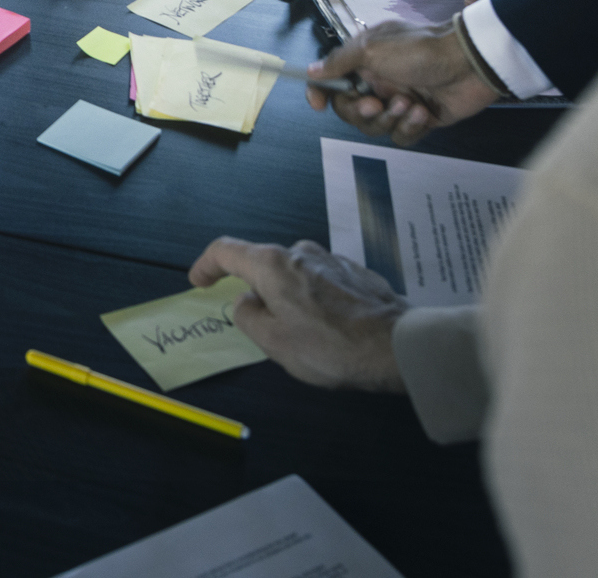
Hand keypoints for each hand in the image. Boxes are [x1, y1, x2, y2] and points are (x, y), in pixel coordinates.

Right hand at [187, 237, 406, 391]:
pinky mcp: (357, 272)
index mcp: (272, 265)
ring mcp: (332, 259)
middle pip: (264, 264)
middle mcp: (300, 251)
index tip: (199, 281)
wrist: (397, 347)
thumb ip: (249, 318)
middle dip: (256, 291)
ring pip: (296, 274)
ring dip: (289, 297)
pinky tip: (330, 327)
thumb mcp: (274, 343)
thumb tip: (247, 303)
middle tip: (262, 326)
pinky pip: (323, 281)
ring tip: (302, 333)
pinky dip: (316, 299)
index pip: (226, 251)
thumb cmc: (330, 347)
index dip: (206, 265)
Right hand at [305, 16, 498, 144]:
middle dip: (361, 112)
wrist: (469, 62)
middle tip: (377, 104)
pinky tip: (424, 113)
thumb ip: (339, 62)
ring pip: (376, 127)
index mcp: (364, 62)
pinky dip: (411, 127)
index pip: (332, 82)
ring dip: (391, 119)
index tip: (318, 106)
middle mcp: (378, 82)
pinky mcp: (420, 119)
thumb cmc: (419, 49)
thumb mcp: (372, 47)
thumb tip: (311, 71)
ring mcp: (399, 101)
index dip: (321, 94)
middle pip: (351, 111)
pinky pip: (402, 136)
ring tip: (411, 104)